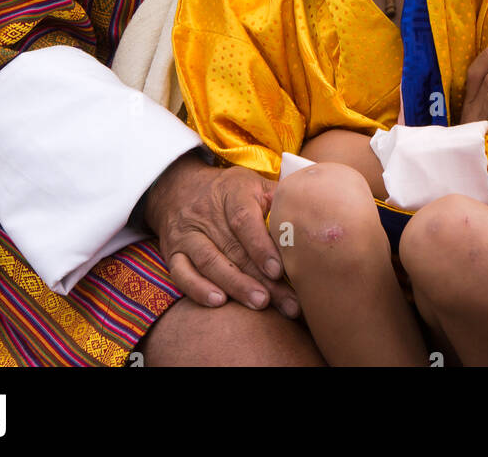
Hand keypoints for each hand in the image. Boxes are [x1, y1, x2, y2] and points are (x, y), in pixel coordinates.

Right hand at [143, 151, 298, 317]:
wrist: (182, 187)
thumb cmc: (232, 192)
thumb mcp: (255, 184)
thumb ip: (281, 198)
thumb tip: (313, 210)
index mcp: (232, 191)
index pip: (244, 219)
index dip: (261, 246)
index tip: (279, 270)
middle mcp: (206, 212)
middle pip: (233, 248)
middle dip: (261, 278)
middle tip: (287, 301)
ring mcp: (187, 232)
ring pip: (209, 261)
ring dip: (236, 285)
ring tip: (261, 304)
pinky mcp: (173, 251)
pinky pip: (181, 273)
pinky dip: (197, 289)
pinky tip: (218, 302)